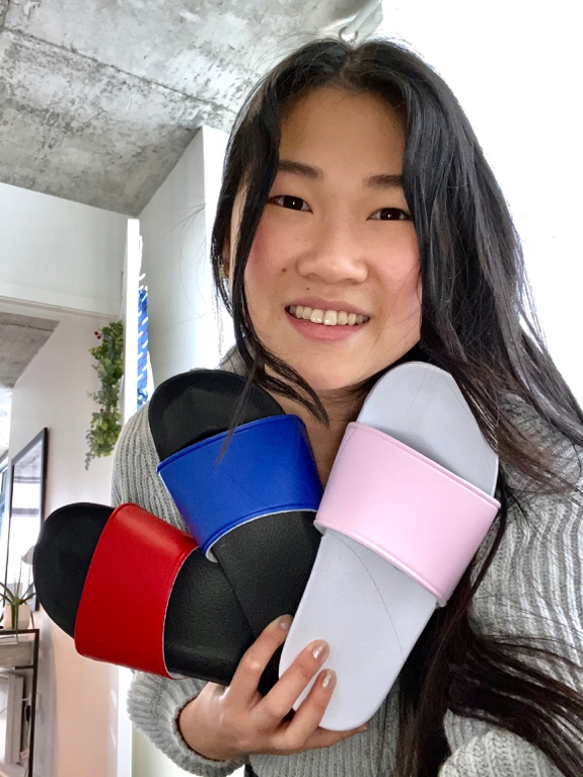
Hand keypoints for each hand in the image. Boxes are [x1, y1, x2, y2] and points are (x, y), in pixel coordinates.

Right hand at [178, 615, 366, 760]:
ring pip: (299, 731)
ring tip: (332, 677)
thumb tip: (284, 627)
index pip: (250, 667)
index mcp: (233, 702)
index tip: (286, 621)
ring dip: (319, 703)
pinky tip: (356, 717)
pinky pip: (318, 743)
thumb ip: (250, 660)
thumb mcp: (227, 678)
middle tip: (320, 648)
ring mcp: (271, 742)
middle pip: (278, 703)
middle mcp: (252, 725)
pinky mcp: (288, 750)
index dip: (268, 642)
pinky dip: (340, 730)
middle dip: (301, 674)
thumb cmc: (225, 701)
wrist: (217, 738)